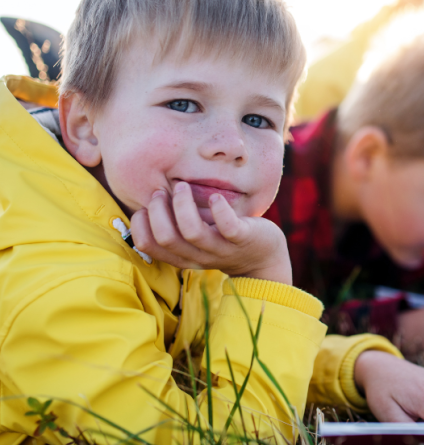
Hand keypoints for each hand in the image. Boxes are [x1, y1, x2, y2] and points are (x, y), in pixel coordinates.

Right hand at [131, 182, 291, 283]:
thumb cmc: (223, 239)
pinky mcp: (243, 239)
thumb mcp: (196, 238)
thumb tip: (148, 198)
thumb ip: (175, 226)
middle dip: (157, 210)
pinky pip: (228, 227)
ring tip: (183, 186)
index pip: (147, 246)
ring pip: (192, 232)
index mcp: (182, 256)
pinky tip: (215, 197)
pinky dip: (219, 211)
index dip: (139, 224)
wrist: (263, 258)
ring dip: (183, 205)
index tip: (145, 206)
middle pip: (166, 238)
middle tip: (162, 191)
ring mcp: (221, 248)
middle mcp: (198, 256)